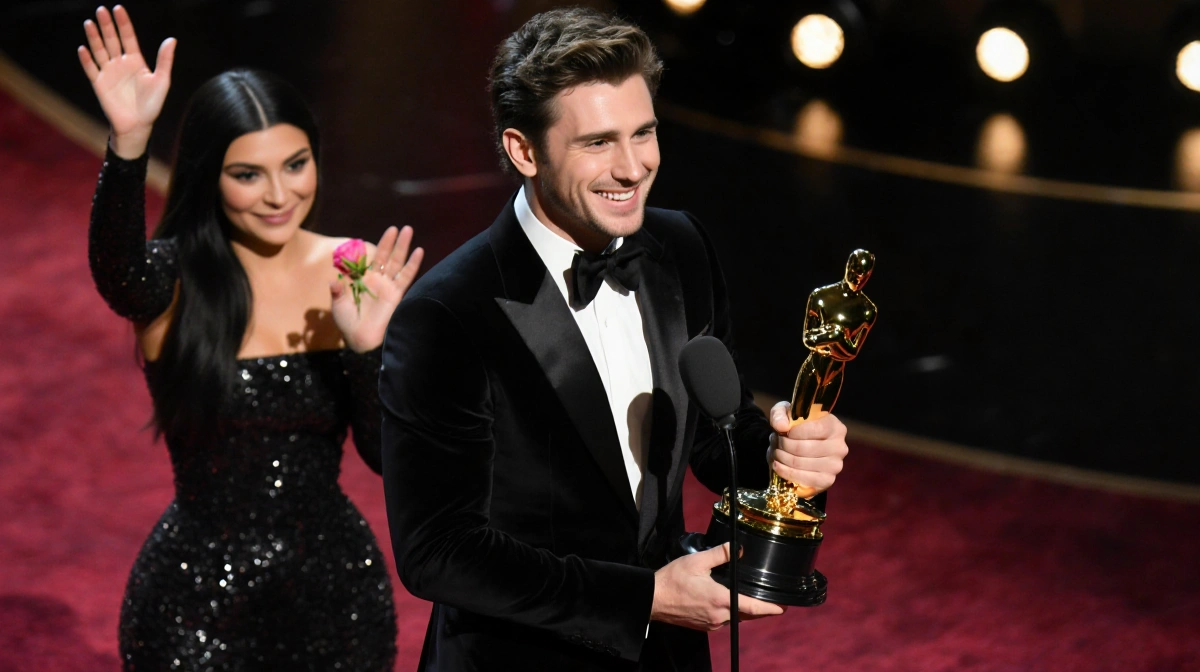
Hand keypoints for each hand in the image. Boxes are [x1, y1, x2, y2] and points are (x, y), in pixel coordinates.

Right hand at [77, 5, 174, 158]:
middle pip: (112, 40)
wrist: (138, 125)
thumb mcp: (162, 80)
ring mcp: (108, 72)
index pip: (128, 38)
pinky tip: (83, 48)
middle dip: (107, 25)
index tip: (118, 8)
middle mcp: (120, 63)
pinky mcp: (99, 84)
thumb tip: (172, 39)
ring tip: (90, 23)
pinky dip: (87, 59)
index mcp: (136, 61)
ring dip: (94, 37)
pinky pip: (91, 69)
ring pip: (99, 50)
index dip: (123, 24)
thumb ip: (164, 60)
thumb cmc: (152, 104)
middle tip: (101, 10)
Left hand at [331, 225, 423, 352]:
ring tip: (408, 230)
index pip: (369, 259)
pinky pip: (406, 276)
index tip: (371, 237)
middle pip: (386, 256)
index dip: (370, 248)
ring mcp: (388, 286)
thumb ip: (338, 291)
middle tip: (397, 227)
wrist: (360, 339)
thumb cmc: (348, 323)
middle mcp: (377, 280)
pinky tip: (419, 251)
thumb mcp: (339, 305)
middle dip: (391, 242)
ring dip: (403, 246)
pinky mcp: (397, 294)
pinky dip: (413, 264)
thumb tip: (333, 280)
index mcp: (363, 280)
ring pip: (397, 262)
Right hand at [650, 543, 784, 630]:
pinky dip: (727, 612)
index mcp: (721, 600)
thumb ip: (719, 554)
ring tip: (745, 597)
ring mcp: (711, 624)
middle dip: (759, 609)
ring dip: (741, 609)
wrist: (652, 599)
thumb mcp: (697, 561)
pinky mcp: (704, 626)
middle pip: (747, 615)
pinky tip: (723, 601)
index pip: (754, 608)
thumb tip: (737, 547)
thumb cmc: (672, 580)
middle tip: (769, 601)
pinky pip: (723, 620)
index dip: (770, 608)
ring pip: (734, 618)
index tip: (782, 607)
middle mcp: (719, 616)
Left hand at [767, 402, 847, 496]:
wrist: (801, 446)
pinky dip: (785, 472)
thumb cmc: (796, 427)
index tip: (783, 432)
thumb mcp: (786, 412)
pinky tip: (778, 465)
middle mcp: (839, 447)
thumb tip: (781, 426)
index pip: (812, 429)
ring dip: (781, 458)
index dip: (792, 432)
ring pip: (799, 463)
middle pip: (803, 448)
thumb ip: (780, 414)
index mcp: (835, 427)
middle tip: (775, 443)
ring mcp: (835, 466)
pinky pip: (802, 479)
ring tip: (776, 452)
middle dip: (783, 445)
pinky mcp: (827, 480)